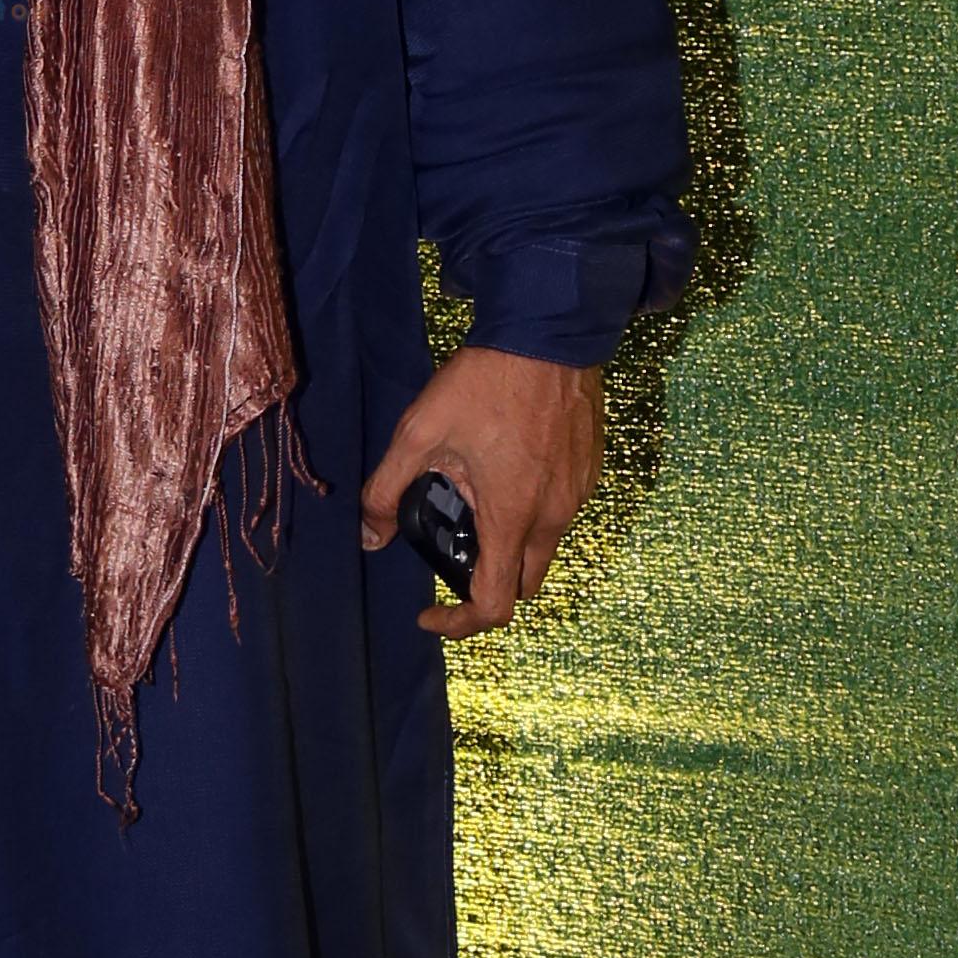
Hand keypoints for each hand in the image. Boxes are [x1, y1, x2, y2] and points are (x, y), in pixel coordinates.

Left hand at [359, 348, 603, 641]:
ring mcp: (578, 495)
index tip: (429, 614)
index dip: (458, 625)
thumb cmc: (483, 382)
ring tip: (473, 504)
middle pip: (522, 585)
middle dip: (484, 587)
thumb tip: (368, 537)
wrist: (548, 331)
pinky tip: (505, 475)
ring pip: (543, 549)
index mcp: (512, 517)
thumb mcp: (418, 434)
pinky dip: (531, 515)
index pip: (494, 606)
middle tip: (448, 554)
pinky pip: (561, 514)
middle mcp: (554, 517)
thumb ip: (385, 491)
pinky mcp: (590, 471)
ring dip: (508, 547)